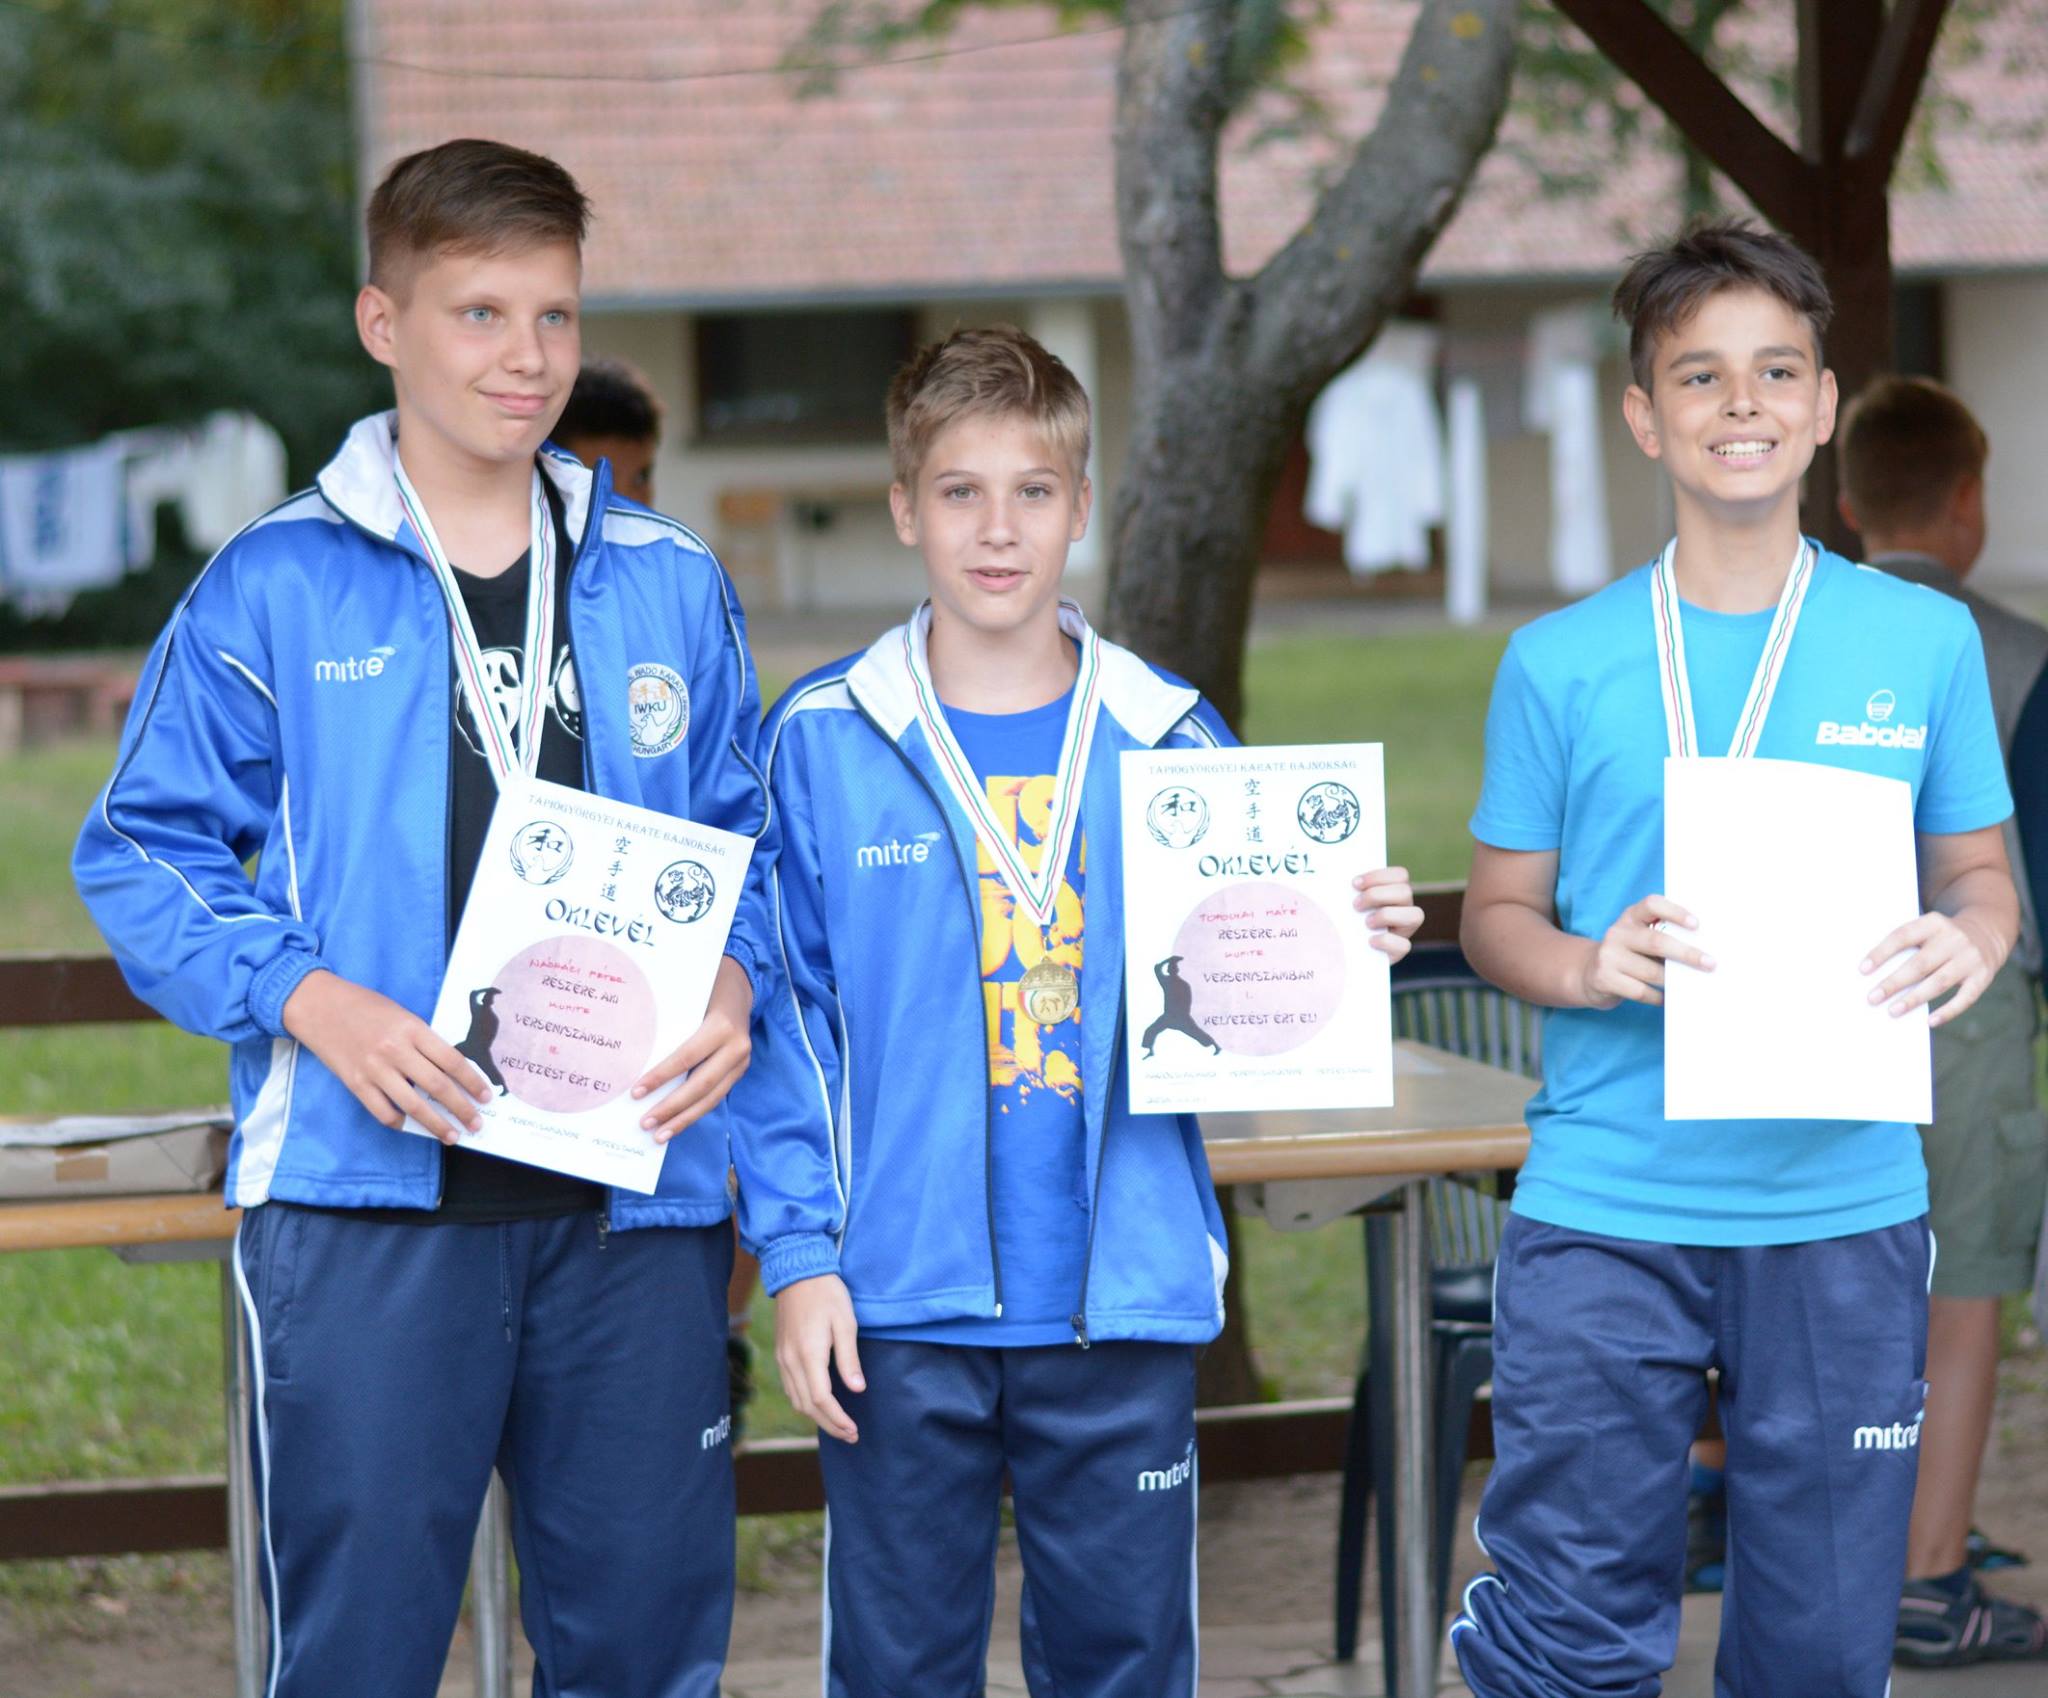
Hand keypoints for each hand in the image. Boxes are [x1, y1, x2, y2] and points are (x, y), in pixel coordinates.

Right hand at [282, 970, 488, 1142]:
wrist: (319, 1005)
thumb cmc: (365, 1006)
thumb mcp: (402, 1014)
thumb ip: (423, 1040)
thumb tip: (449, 1069)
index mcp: (412, 1029)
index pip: (452, 1061)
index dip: (473, 1081)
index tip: (486, 1096)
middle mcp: (396, 1050)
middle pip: (438, 1086)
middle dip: (462, 1108)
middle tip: (477, 1123)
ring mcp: (374, 1069)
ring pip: (413, 1105)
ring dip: (436, 1124)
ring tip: (453, 1135)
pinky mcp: (356, 1083)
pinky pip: (383, 1112)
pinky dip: (400, 1123)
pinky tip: (413, 1127)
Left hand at [632, 956, 753, 1142]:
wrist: (741, 986)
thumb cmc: (705, 990)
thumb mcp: (689, 1000)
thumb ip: (671, 1024)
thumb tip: (635, 1054)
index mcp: (722, 1026)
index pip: (687, 1057)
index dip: (661, 1077)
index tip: (636, 1092)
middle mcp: (737, 1047)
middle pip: (701, 1085)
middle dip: (672, 1107)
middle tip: (645, 1123)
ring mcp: (742, 1062)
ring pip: (711, 1098)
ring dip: (683, 1119)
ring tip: (659, 1135)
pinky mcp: (740, 1071)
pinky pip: (716, 1096)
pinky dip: (695, 1112)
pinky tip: (676, 1124)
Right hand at [774, 1274, 864, 1442]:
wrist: (798, 1272)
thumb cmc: (827, 1294)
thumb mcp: (846, 1322)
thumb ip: (849, 1359)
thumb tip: (857, 1389)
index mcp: (809, 1354)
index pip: (821, 1399)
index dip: (837, 1419)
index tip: (853, 1429)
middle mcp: (791, 1361)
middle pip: (807, 1406)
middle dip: (829, 1425)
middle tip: (851, 1435)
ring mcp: (783, 1358)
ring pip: (796, 1400)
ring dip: (816, 1417)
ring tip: (839, 1425)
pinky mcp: (781, 1353)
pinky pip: (790, 1388)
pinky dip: (805, 1403)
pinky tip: (820, 1405)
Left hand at [1352, 866, 1421, 963]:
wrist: (1343, 950)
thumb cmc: (1344, 919)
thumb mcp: (1346, 902)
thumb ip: (1347, 889)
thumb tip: (1328, 875)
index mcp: (1393, 892)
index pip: (1400, 875)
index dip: (1378, 876)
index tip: (1354, 884)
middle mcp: (1403, 908)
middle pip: (1405, 892)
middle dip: (1377, 896)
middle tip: (1356, 905)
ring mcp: (1404, 930)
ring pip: (1416, 915)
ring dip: (1386, 916)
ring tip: (1366, 923)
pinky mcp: (1399, 950)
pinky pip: (1404, 945)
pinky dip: (1386, 941)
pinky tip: (1369, 941)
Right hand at [1578, 896, 1714, 1009]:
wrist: (1589, 973)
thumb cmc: (1628, 954)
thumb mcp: (1639, 937)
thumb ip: (1663, 936)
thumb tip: (1702, 950)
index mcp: (1630, 917)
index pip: (1652, 904)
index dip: (1675, 912)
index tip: (1696, 925)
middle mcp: (1617, 933)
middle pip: (1657, 941)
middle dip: (1687, 954)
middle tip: (1710, 964)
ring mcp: (1608, 956)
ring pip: (1651, 972)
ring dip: (1673, 981)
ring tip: (1689, 984)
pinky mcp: (1604, 978)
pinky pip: (1640, 991)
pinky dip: (1658, 997)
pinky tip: (1665, 998)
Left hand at [1861, 911, 1997, 1026]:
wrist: (1986, 932)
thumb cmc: (1940, 937)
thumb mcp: (1926, 930)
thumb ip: (1906, 945)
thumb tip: (1873, 974)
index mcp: (1933, 923)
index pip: (1903, 936)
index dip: (1882, 953)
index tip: (1862, 970)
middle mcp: (1954, 939)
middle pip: (1920, 964)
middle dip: (1894, 983)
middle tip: (1872, 998)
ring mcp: (1971, 958)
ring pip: (1939, 982)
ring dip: (1915, 998)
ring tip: (1893, 1011)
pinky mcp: (1984, 976)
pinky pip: (1965, 997)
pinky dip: (1948, 1011)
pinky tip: (1930, 1021)